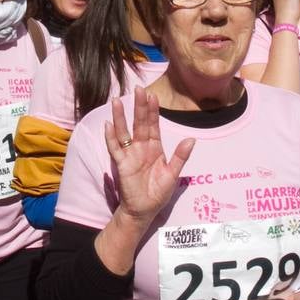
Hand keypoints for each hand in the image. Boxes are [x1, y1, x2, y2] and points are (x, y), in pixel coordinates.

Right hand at [106, 87, 195, 224]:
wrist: (145, 210)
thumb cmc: (158, 192)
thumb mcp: (173, 174)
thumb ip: (180, 157)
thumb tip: (191, 139)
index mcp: (155, 147)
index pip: (153, 124)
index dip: (153, 110)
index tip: (152, 95)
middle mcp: (141, 147)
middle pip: (139, 123)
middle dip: (139, 106)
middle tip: (138, 89)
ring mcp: (130, 154)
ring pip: (124, 132)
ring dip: (121, 117)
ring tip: (117, 101)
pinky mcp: (121, 164)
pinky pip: (115, 148)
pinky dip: (111, 137)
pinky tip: (108, 125)